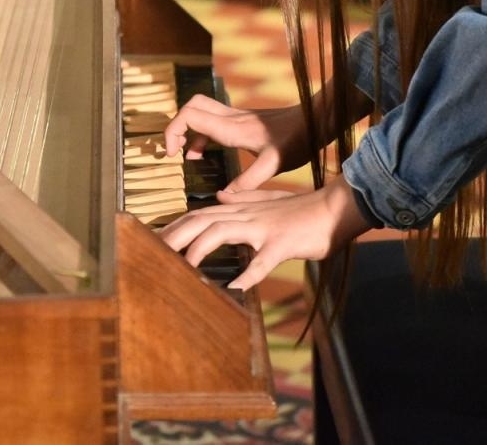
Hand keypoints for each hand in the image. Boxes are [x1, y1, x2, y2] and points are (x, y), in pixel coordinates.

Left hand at [158, 174, 374, 289]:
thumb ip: (243, 199)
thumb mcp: (268, 203)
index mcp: (240, 210)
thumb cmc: (302, 211)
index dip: (173, 227)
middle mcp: (246, 215)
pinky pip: (263, 260)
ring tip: (185, 268)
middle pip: (201, 221)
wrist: (335, 207)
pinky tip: (235, 288)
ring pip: (223, 232)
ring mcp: (263, 228)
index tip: (151, 241)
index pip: (198, 215)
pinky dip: (248, 274)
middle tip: (150, 253)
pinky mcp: (282, 243)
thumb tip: (220, 197)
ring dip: (201, 250)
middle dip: (174, 236)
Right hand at [163, 96, 308, 190]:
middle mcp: (230, 118)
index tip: (172, 155)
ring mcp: (236, 117)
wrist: (315, 119)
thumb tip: (223, 196)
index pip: (188, 116)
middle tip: (175, 151)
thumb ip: (249, 181)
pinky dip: (201, 134)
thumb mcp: (273, 164)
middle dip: (176, 126)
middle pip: (190, 106)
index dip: (172, 132)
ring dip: (188, 130)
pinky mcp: (243, 120)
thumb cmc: (297, 140)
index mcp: (231, 128)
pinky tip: (206, 154)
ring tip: (187, 157)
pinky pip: (212, 120)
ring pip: (200, 111)